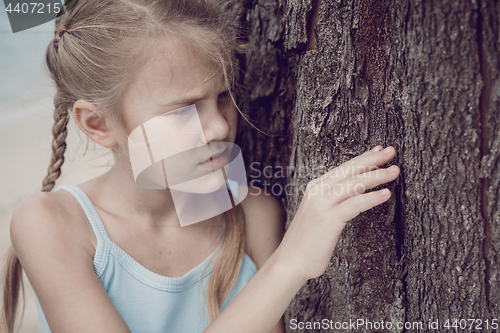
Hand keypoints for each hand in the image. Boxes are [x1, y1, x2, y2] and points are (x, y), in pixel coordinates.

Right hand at [275, 145, 399, 280]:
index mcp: (315, 188)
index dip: (363, 157)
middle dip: (373, 159)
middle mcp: (318, 191)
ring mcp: (322, 204)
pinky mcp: (329, 219)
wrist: (290, 261)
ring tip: (394, 171)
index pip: (344, 167)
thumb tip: (355, 191)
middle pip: (350, 170)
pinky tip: (386, 194)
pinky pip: (355, 204)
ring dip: (377, 175)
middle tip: (391, 152)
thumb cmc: (308, 241)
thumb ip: (334, 200)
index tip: (379, 150)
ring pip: (354, 184)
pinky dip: (372, 198)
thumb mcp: (319, 214)